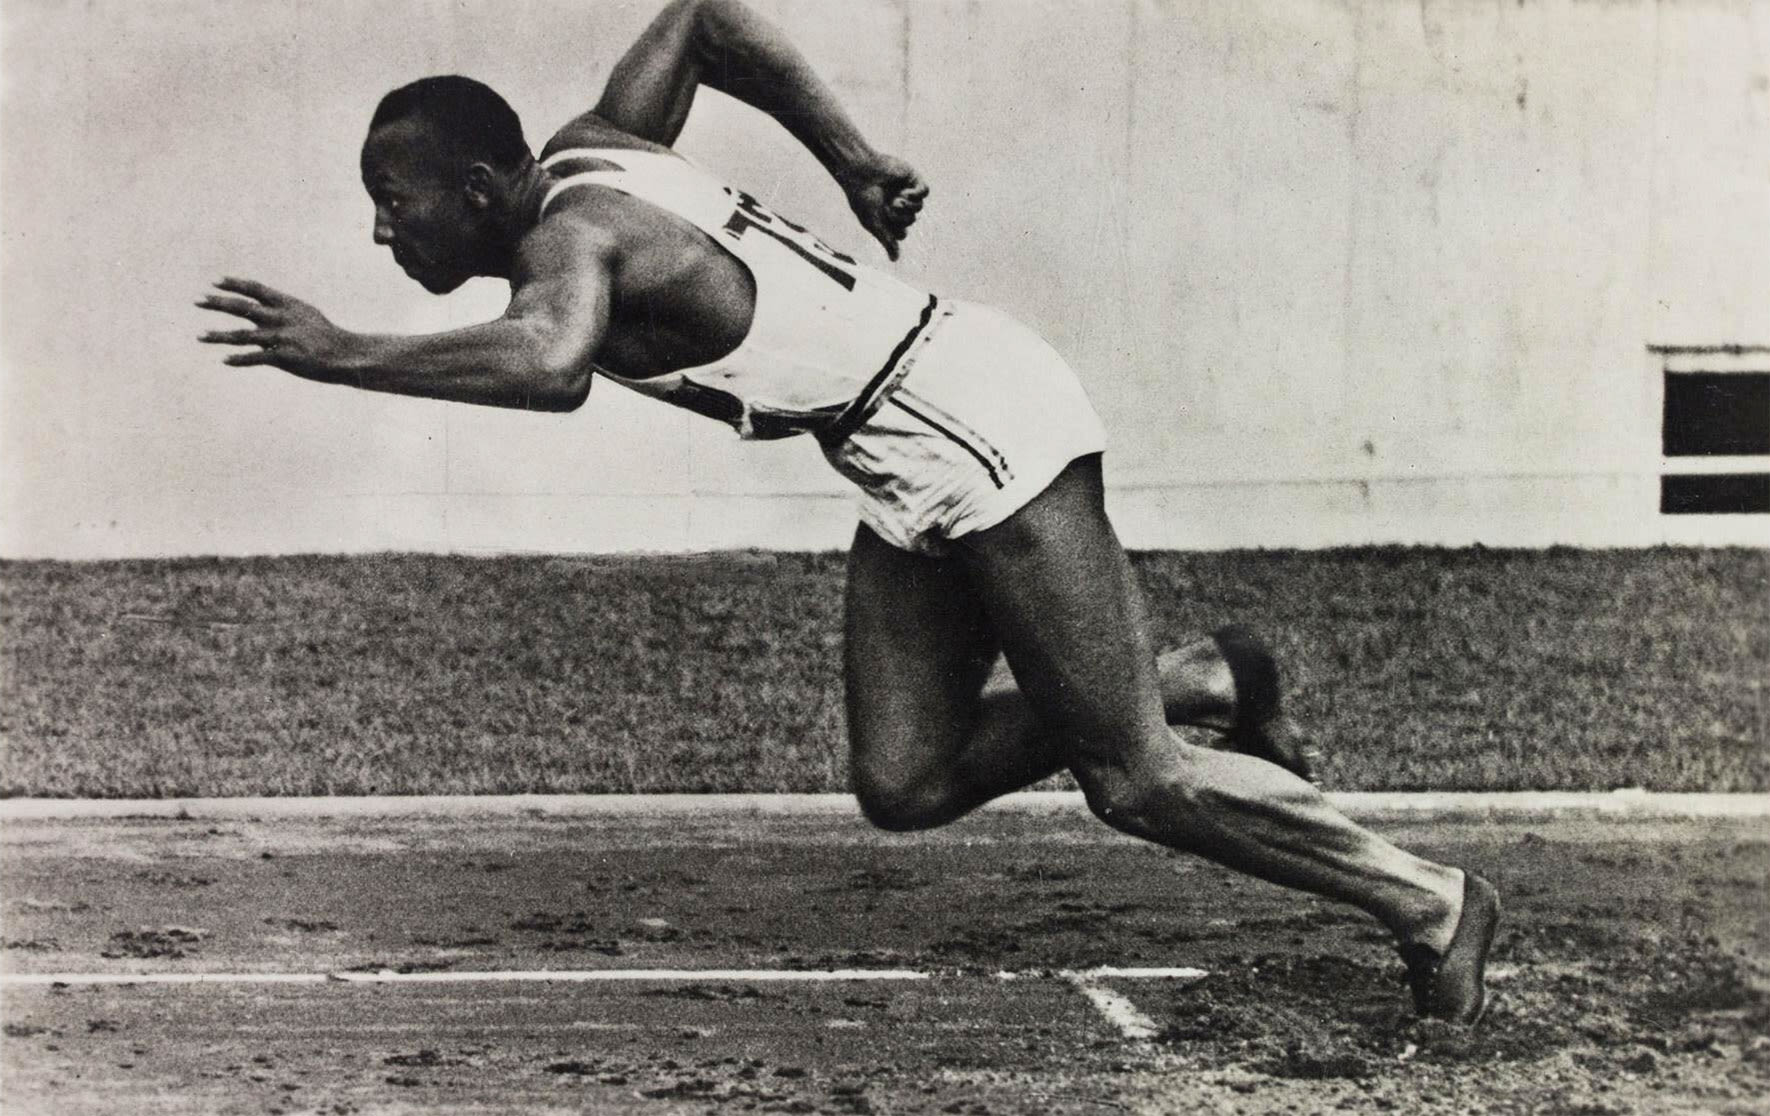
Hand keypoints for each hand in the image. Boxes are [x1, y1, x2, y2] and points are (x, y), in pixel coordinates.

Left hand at [197, 278, 352, 381]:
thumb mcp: (304, 314)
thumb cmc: (325, 334)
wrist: (346, 354)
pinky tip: (225, 360)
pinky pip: (257, 358)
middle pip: (243, 308)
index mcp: (287, 304)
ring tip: (200, 335)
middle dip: (218, 303)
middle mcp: (282, 317)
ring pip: (243, 335)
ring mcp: (283, 337)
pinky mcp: (285, 358)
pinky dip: (239, 359)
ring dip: (219, 335)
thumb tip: (258, 305)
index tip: (215, 281)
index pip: (255, 289)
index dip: (234, 284)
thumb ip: (280, 308)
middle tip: (198, 300)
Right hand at [839, 153, 927, 261]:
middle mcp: (897, 204)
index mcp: (887, 215)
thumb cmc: (863, 198)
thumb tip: (895, 260)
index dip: (895, 230)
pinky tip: (905, 193)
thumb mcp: (874, 224)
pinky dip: (916, 195)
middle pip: (910, 221)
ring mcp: (906, 191)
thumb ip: (886, 241)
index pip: (901, 233)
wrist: (861, 171)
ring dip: (908, 207)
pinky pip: (924, 192)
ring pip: (919, 208)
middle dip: (900, 217)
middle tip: (888, 206)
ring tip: (896, 199)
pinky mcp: (912, 178)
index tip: (883, 220)